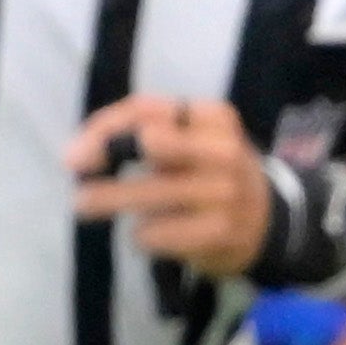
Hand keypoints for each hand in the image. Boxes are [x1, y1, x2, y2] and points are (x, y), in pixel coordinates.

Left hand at [66, 94, 271, 274]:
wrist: (269, 222)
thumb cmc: (211, 173)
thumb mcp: (189, 139)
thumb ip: (137, 131)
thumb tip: (76, 155)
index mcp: (215, 118)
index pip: (147, 109)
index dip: (104, 129)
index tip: (76, 155)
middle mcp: (224, 150)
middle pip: (149, 142)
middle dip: (104, 160)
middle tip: (80, 180)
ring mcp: (224, 193)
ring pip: (145, 193)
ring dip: (106, 201)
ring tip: (86, 206)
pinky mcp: (219, 232)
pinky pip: (157, 233)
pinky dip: (142, 235)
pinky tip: (147, 233)